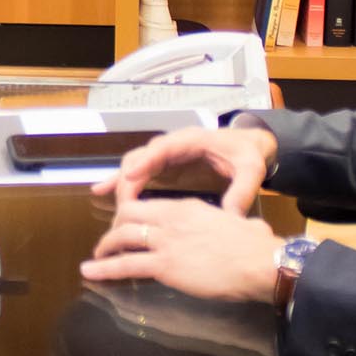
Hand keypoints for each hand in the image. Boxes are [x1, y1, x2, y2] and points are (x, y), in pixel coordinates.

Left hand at [82, 196, 283, 303]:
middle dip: (113, 227)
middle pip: (127, 213)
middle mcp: (170, 219)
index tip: (127, 224)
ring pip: (121, 236)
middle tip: (110, 242)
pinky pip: (125, 264)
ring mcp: (165, 241)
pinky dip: (104, 268)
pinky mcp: (164, 265)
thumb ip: (230, 222)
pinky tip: (91, 272)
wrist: (260, 261)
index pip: (149, 205)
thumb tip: (243, 227)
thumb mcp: (237, 223)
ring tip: (94, 259)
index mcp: (187, 207)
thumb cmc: (256, 245)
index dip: (132, 214)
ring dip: (104, 247)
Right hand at [91, 122, 277, 212]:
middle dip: (128, 178)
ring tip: (103, 196)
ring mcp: (165, 155)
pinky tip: (102, 191)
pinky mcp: (163, 166)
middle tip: (122, 204)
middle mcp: (172, 145)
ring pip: (135, 164)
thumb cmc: (248, 154)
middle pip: (142, 157)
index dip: (145, 161)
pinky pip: (138, 172)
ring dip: (120, 181)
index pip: (163, 148)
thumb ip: (243, 189)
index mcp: (192, 140)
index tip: (130, 176)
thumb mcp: (252, 169)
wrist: (249, 146)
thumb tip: (231, 214)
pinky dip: (121, 181)